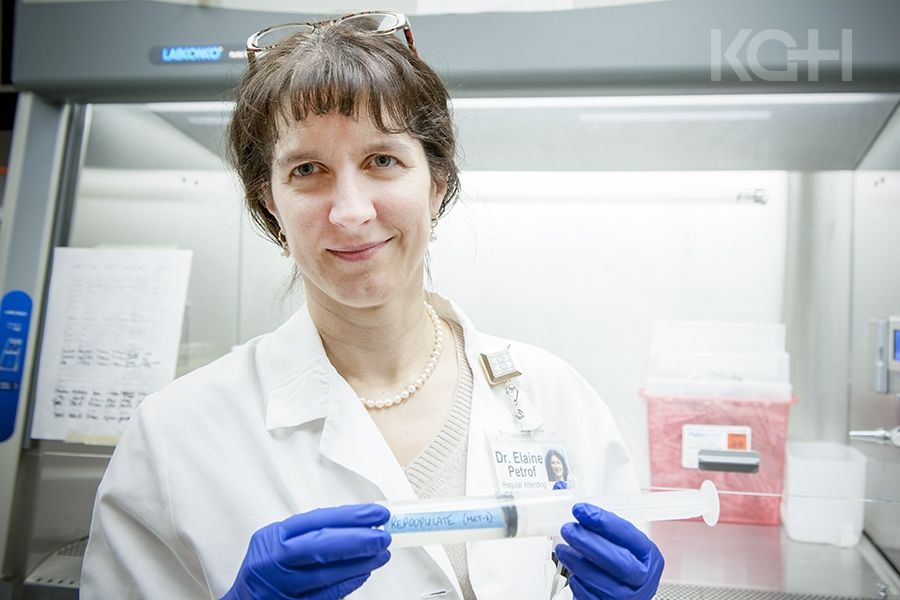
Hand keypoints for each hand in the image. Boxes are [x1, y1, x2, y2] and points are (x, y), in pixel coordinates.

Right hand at [222, 503, 390, 599]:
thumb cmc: (266, 569)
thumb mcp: (277, 543)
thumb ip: (310, 533)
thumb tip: (358, 523)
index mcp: (271, 538)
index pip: (315, 522)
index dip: (349, 516)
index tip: (375, 513)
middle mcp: (272, 563)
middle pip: (319, 547)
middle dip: (356, 539)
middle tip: (382, 535)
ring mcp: (280, 588)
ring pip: (325, 575)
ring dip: (359, 563)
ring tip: (381, 554)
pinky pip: (325, 596)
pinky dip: (347, 584)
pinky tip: (363, 574)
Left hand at [555, 503, 663, 599]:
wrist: (619, 594)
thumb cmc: (617, 563)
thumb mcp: (614, 540)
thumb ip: (593, 519)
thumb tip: (561, 490)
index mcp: (648, 555)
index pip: (629, 536)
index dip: (604, 522)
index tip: (581, 510)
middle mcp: (643, 578)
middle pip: (620, 562)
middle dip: (590, 543)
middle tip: (568, 529)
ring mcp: (629, 597)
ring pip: (604, 582)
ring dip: (578, 563)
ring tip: (562, 550)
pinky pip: (592, 598)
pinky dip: (579, 584)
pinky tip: (572, 573)